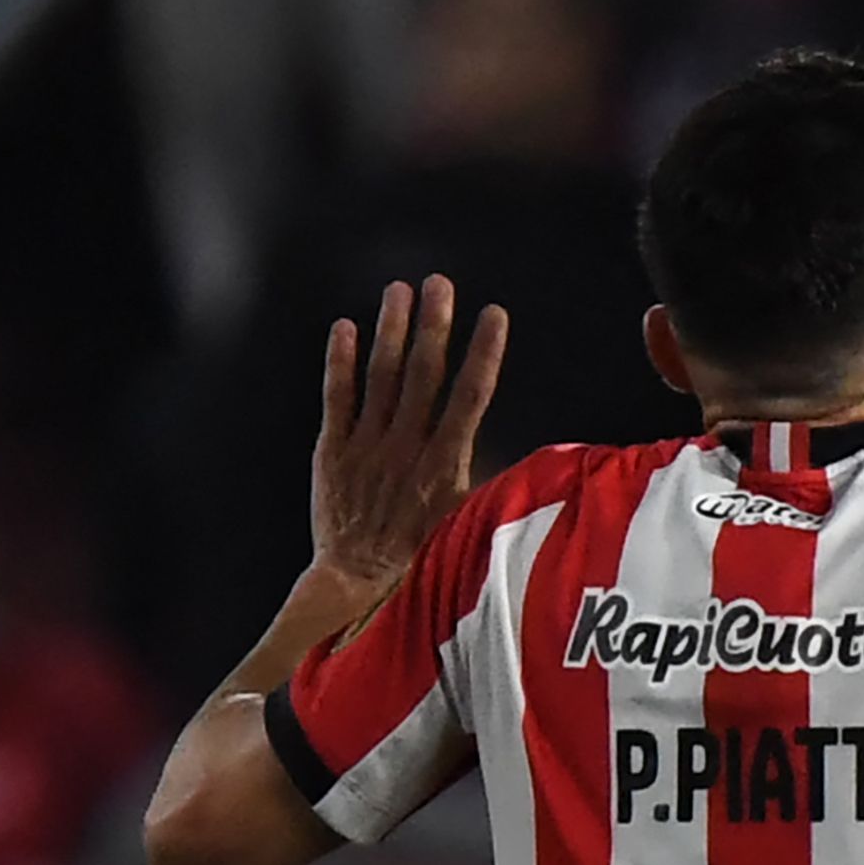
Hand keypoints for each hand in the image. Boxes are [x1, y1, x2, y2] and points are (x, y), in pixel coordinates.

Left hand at [312, 276, 507, 592]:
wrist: (357, 581)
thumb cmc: (421, 556)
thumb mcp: (468, 520)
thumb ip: (487, 478)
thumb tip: (531, 455)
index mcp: (445, 463)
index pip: (471, 396)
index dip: (484, 352)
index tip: (494, 315)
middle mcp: (407, 446)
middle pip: (424, 373)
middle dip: (434, 324)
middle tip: (440, 283)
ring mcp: (367, 445)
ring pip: (381, 376)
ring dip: (391, 329)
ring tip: (399, 290)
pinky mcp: (332, 450)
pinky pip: (337, 398)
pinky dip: (340, 362)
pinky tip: (345, 328)